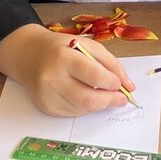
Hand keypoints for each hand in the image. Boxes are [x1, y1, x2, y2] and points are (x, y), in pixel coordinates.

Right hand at [0, 26, 132, 116]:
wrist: (31, 56)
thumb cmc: (63, 49)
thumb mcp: (89, 46)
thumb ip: (111, 64)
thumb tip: (129, 86)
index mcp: (63, 58)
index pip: (93, 76)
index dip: (111, 83)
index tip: (120, 85)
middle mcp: (52, 79)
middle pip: (88, 99)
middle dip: (110, 100)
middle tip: (121, 99)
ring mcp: (47, 96)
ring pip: (83, 109)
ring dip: (98, 103)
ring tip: (102, 93)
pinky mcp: (46, 108)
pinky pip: (74, 113)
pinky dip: (85, 107)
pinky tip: (83, 94)